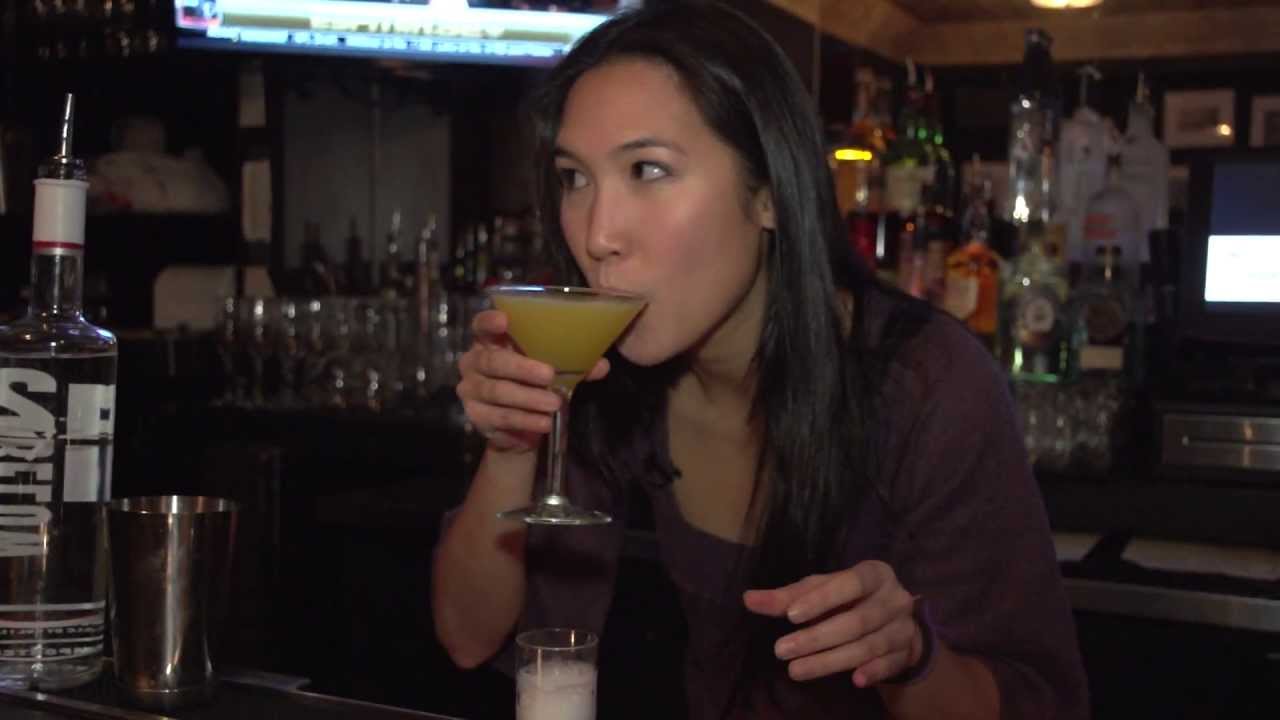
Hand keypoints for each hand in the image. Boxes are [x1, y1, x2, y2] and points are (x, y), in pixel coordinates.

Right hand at [455, 309, 608, 451]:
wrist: (519, 427)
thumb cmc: (533, 385)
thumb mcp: (553, 370)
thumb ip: (574, 364)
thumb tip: (601, 365)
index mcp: (491, 342)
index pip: (481, 325)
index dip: (489, 322)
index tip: (505, 321)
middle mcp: (474, 362)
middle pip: (492, 361)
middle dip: (521, 368)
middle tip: (549, 375)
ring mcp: (470, 389)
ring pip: (497, 391)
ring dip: (528, 398)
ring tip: (555, 403)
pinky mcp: (475, 416)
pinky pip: (500, 417)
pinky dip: (524, 420)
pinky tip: (544, 422)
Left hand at [742, 560, 922, 687]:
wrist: (895, 622)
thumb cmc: (850, 600)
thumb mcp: (822, 591)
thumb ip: (789, 597)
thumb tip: (748, 599)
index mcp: (875, 574)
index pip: (850, 583)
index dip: (822, 599)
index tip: (791, 615)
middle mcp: (895, 598)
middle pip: (856, 621)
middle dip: (816, 638)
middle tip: (781, 650)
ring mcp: (904, 627)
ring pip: (867, 646)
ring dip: (830, 661)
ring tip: (795, 670)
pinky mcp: (907, 652)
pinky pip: (889, 664)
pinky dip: (873, 672)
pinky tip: (854, 681)